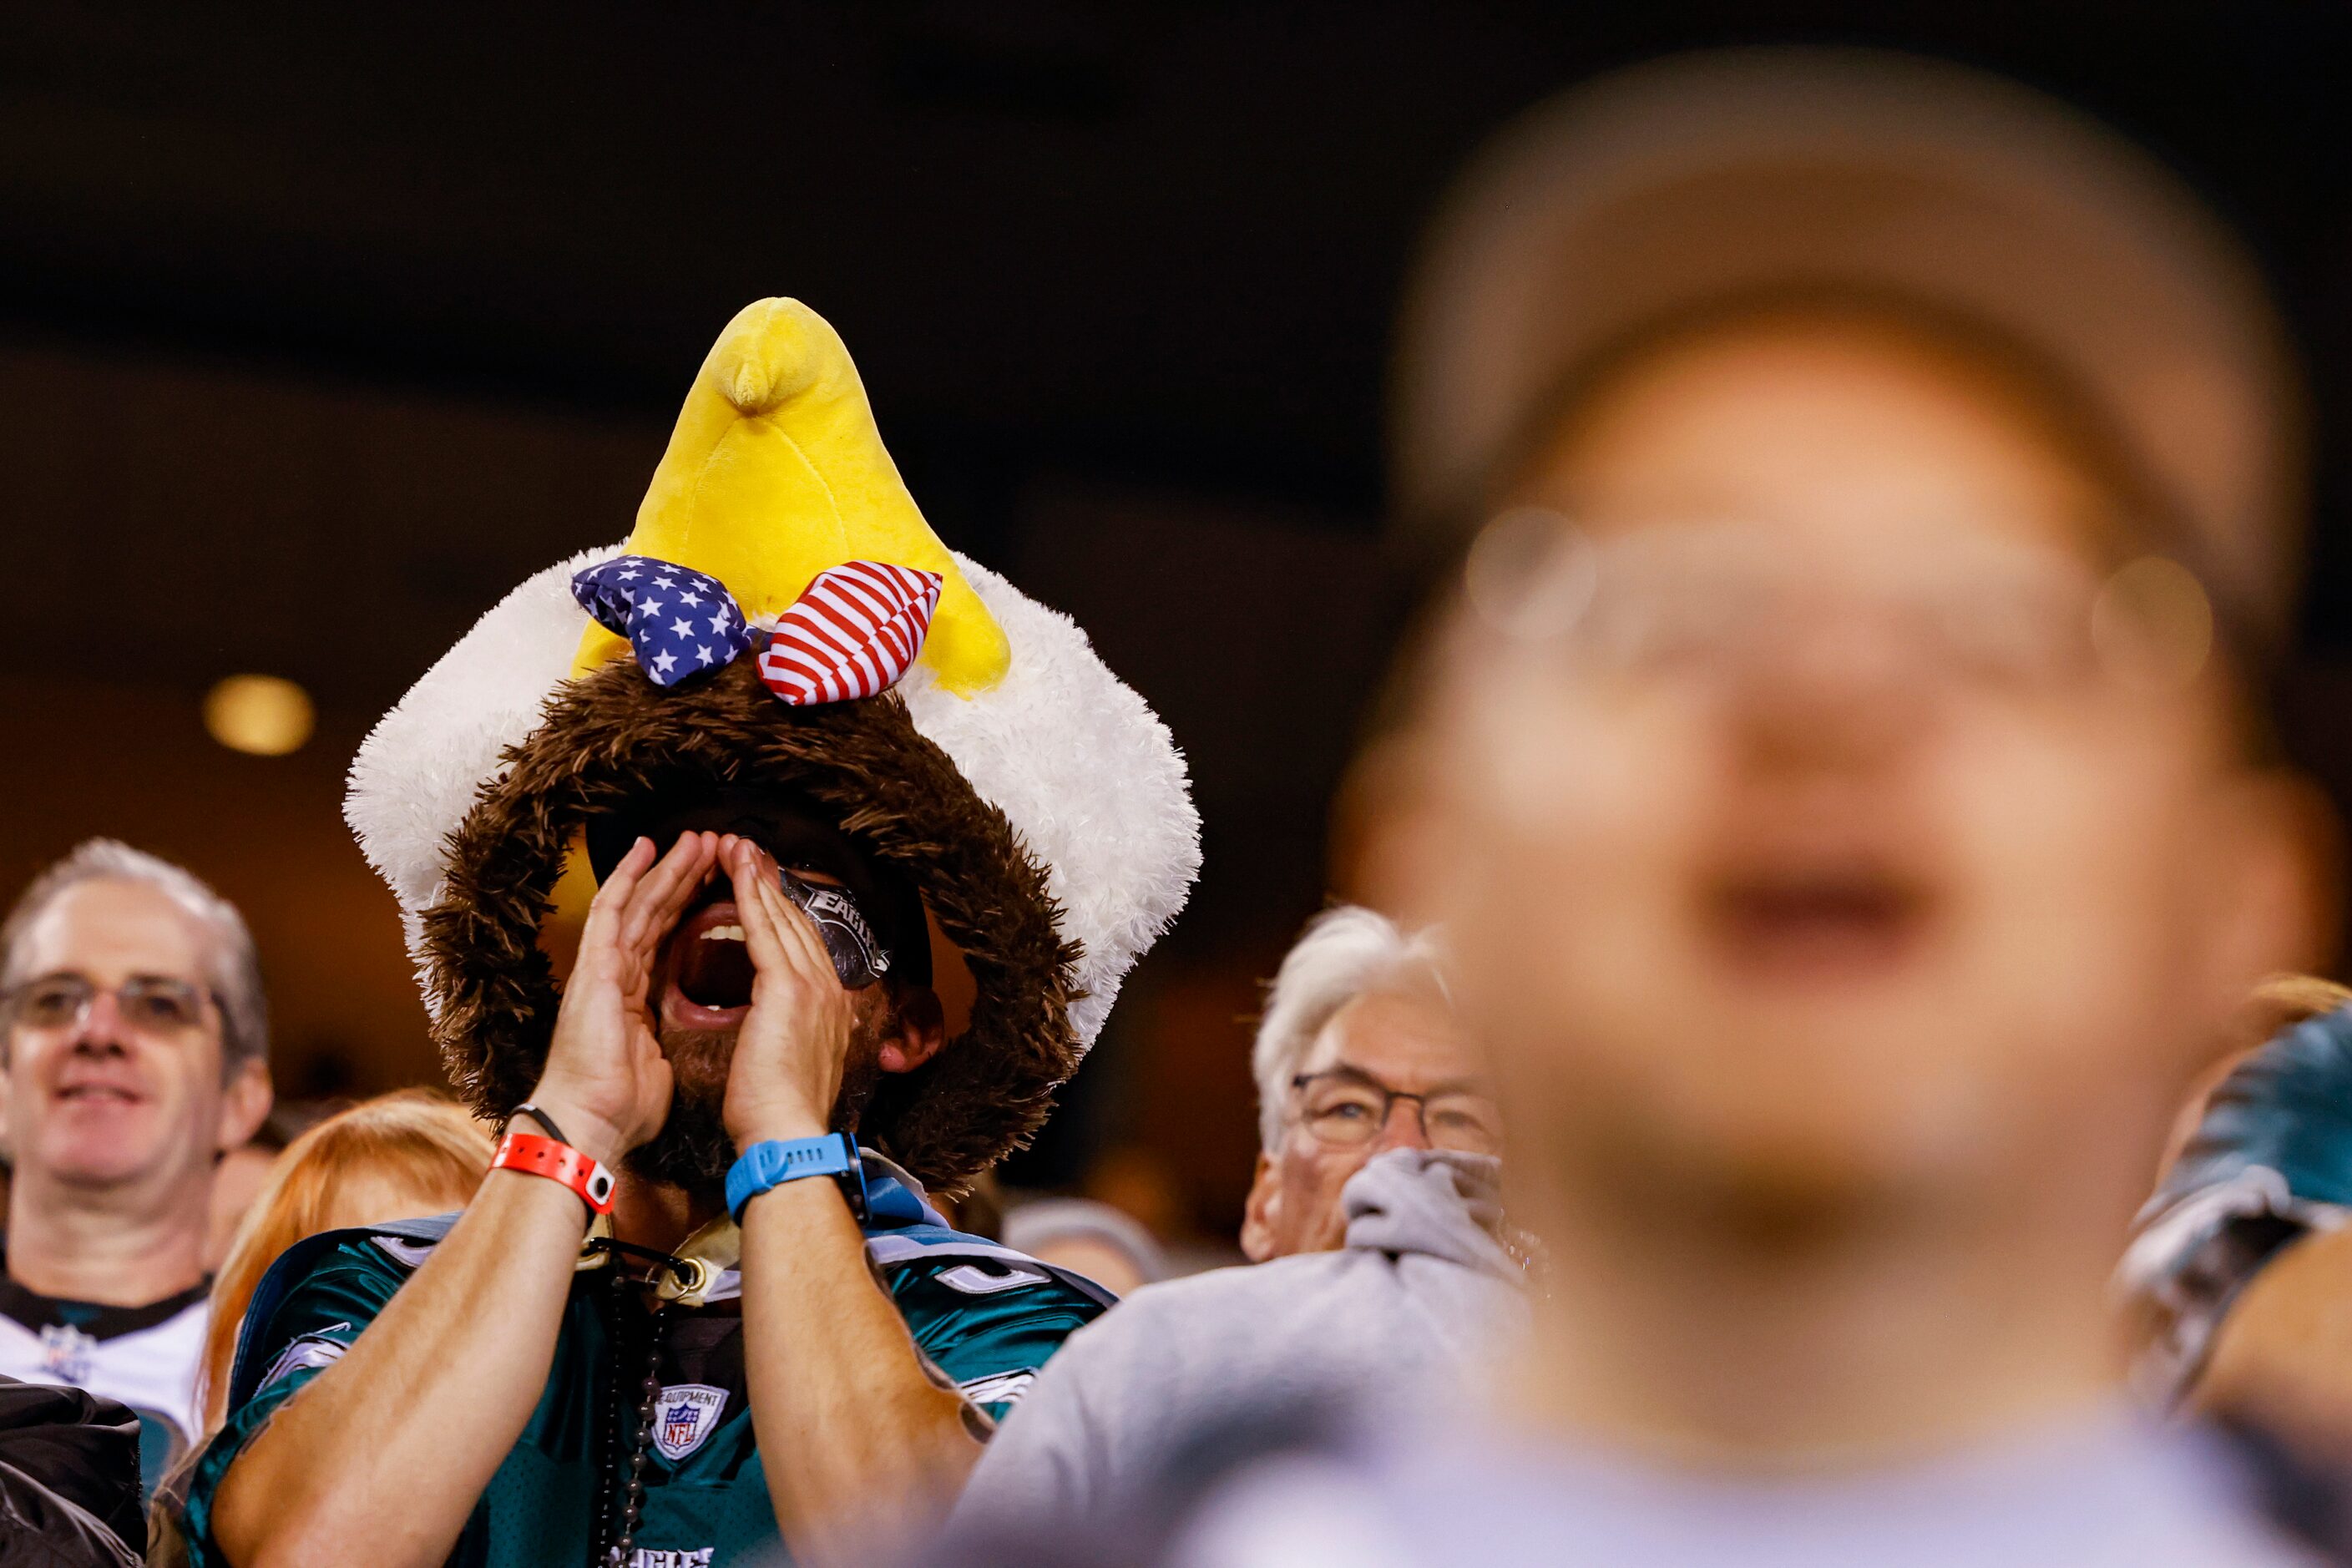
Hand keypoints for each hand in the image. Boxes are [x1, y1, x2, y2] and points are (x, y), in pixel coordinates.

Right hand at [530, 832, 716, 1166]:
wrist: (591, 1124)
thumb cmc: (622, 1107)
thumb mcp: (659, 1065)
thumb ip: (666, 1043)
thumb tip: (683, 1048)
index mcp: (633, 998)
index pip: (665, 939)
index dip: (690, 908)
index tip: (718, 883)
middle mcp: (615, 976)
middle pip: (654, 914)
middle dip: (685, 878)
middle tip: (716, 847)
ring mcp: (602, 968)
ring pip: (639, 904)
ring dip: (668, 869)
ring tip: (697, 839)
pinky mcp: (594, 967)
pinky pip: (612, 911)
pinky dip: (629, 877)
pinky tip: (647, 848)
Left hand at [724, 838, 857, 1149]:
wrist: (786, 1134)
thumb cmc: (777, 1112)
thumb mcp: (793, 1063)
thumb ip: (793, 1033)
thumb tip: (782, 1029)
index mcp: (831, 1006)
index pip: (804, 944)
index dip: (781, 909)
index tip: (761, 883)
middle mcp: (830, 987)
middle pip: (797, 921)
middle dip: (769, 882)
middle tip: (746, 848)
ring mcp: (814, 985)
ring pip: (781, 917)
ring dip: (757, 877)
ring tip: (736, 846)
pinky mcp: (788, 987)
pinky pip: (765, 929)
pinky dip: (749, 895)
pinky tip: (734, 870)